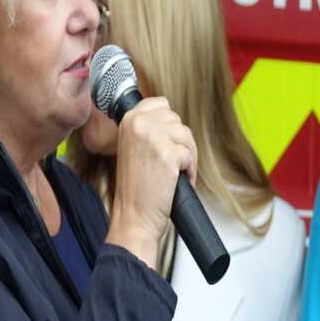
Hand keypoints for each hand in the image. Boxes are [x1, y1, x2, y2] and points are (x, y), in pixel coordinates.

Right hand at [106, 96, 196, 269]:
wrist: (133, 216)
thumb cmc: (136, 189)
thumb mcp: (134, 148)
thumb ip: (148, 129)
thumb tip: (172, 119)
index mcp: (128, 120)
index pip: (160, 104)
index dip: (169, 126)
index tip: (166, 144)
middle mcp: (138, 123)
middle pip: (177, 120)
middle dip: (180, 143)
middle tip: (172, 164)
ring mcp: (152, 136)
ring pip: (186, 136)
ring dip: (187, 157)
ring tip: (175, 174)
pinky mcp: (166, 152)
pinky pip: (190, 154)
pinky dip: (190, 171)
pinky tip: (176, 181)